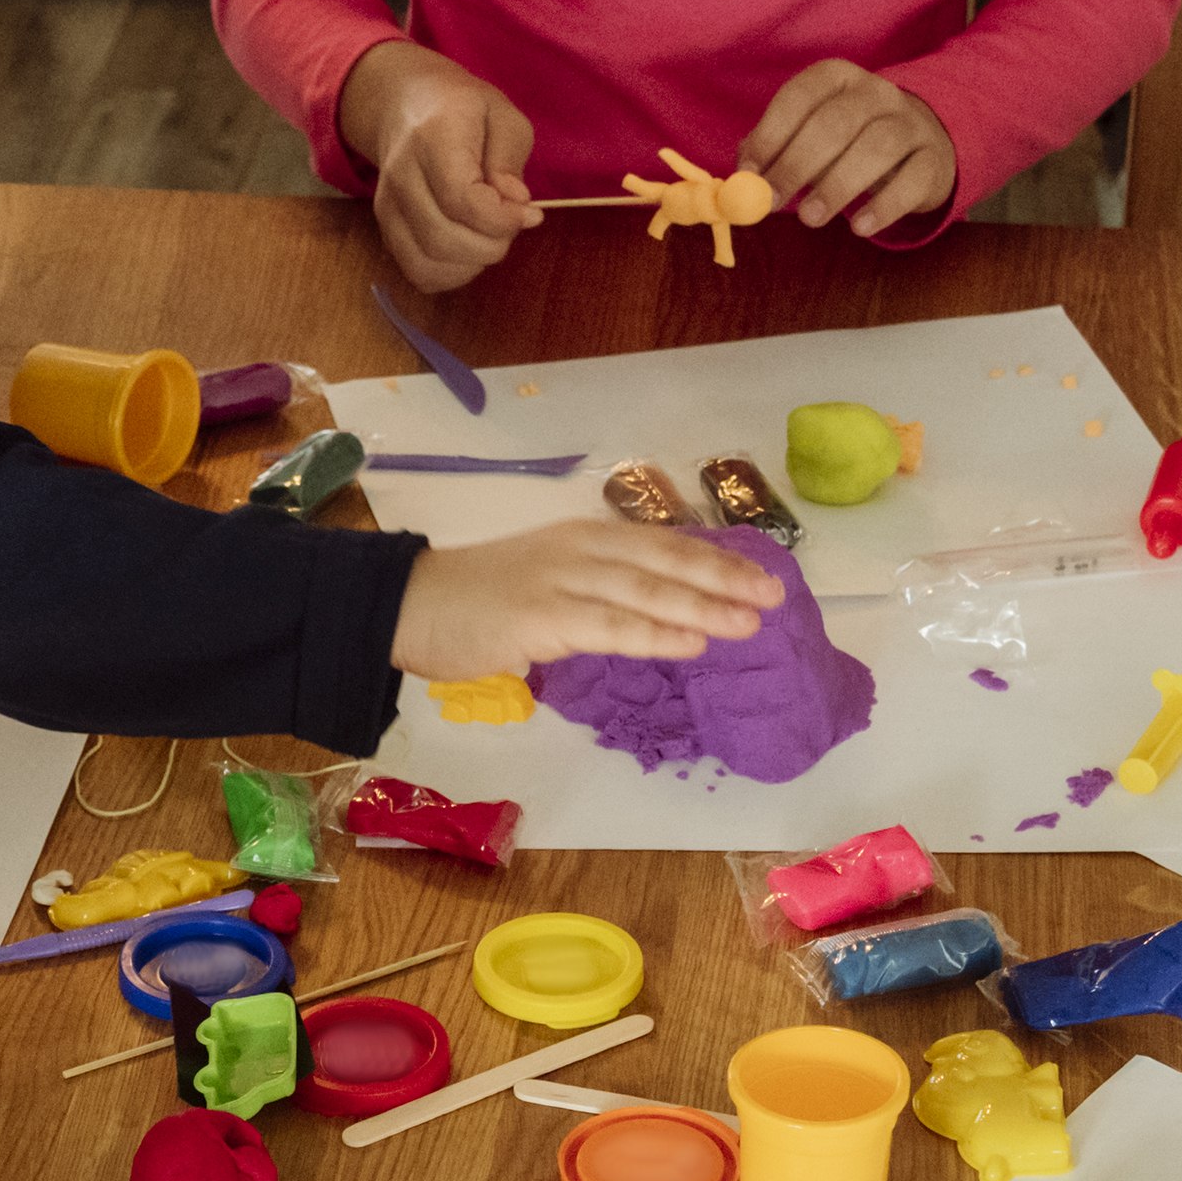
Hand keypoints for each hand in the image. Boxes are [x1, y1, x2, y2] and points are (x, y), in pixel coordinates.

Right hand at [343, 41, 536, 296]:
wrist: (406, 106)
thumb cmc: (464, 110)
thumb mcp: (503, 116)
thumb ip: (510, 160)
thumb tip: (514, 203)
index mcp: (433, 136)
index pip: (461, 199)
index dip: (502, 219)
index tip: (530, 214)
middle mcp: (402, 173)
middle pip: (442, 238)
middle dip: (491, 245)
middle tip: (512, 226)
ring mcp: (387, 204)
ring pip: (427, 262)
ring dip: (472, 263)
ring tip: (490, 237)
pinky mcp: (385, 227)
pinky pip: (418, 272)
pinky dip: (451, 274)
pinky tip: (470, 252)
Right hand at [394, 518, 769, 677]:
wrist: (405, 603)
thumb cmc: (474, 599)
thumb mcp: (545, 578)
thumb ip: (595, 591)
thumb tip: (649, 614)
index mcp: (584, 537)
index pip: (663, 543)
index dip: (716, 559)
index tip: (763, 574)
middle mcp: (580, 550)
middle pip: (666, 561)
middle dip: (725, 579)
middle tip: (776, 597)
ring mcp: (561, 580)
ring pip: (647, 592)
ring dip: (703, 607)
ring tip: (750, 623)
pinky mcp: (542, 616)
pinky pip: (611, 626)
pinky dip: (656, 634)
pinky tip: (692, 643)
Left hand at [736, 58, 961, 239]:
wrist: (922, 144)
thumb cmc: (850, 142)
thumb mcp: (811, 134)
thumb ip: (774, 148)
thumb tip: (741, 176)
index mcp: (839, 78)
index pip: (801, 95)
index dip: (772, 133)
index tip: (750, 172)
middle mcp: (878, 93)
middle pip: (837, 122)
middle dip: (798, 163)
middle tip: (773, 200)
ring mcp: (911, 124)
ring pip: (877, 147)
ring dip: (838, 185)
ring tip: (809, 218)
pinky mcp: (934, 159)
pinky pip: (912, 180)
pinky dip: (884, 206)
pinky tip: (859, 228)